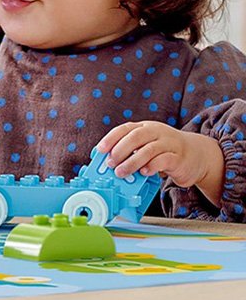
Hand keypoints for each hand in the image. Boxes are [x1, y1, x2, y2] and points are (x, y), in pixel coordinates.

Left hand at [96, 121, 223, 203]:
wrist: (198, 155)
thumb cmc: (165, 151)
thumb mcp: (147, 146)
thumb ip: (131, 151)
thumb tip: (108, 161)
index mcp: (145, 127)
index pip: (125, 128)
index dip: (111, 138)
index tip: (100, 149)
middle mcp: (157, 132)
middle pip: (135, 137)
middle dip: (119, 150)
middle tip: (110, 163)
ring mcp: (169, 143)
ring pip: (148, 150)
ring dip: (131, 162)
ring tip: (121, 172)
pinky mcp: (179, 157)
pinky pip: (163, 160)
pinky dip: (151, 167)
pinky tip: (143, 172)